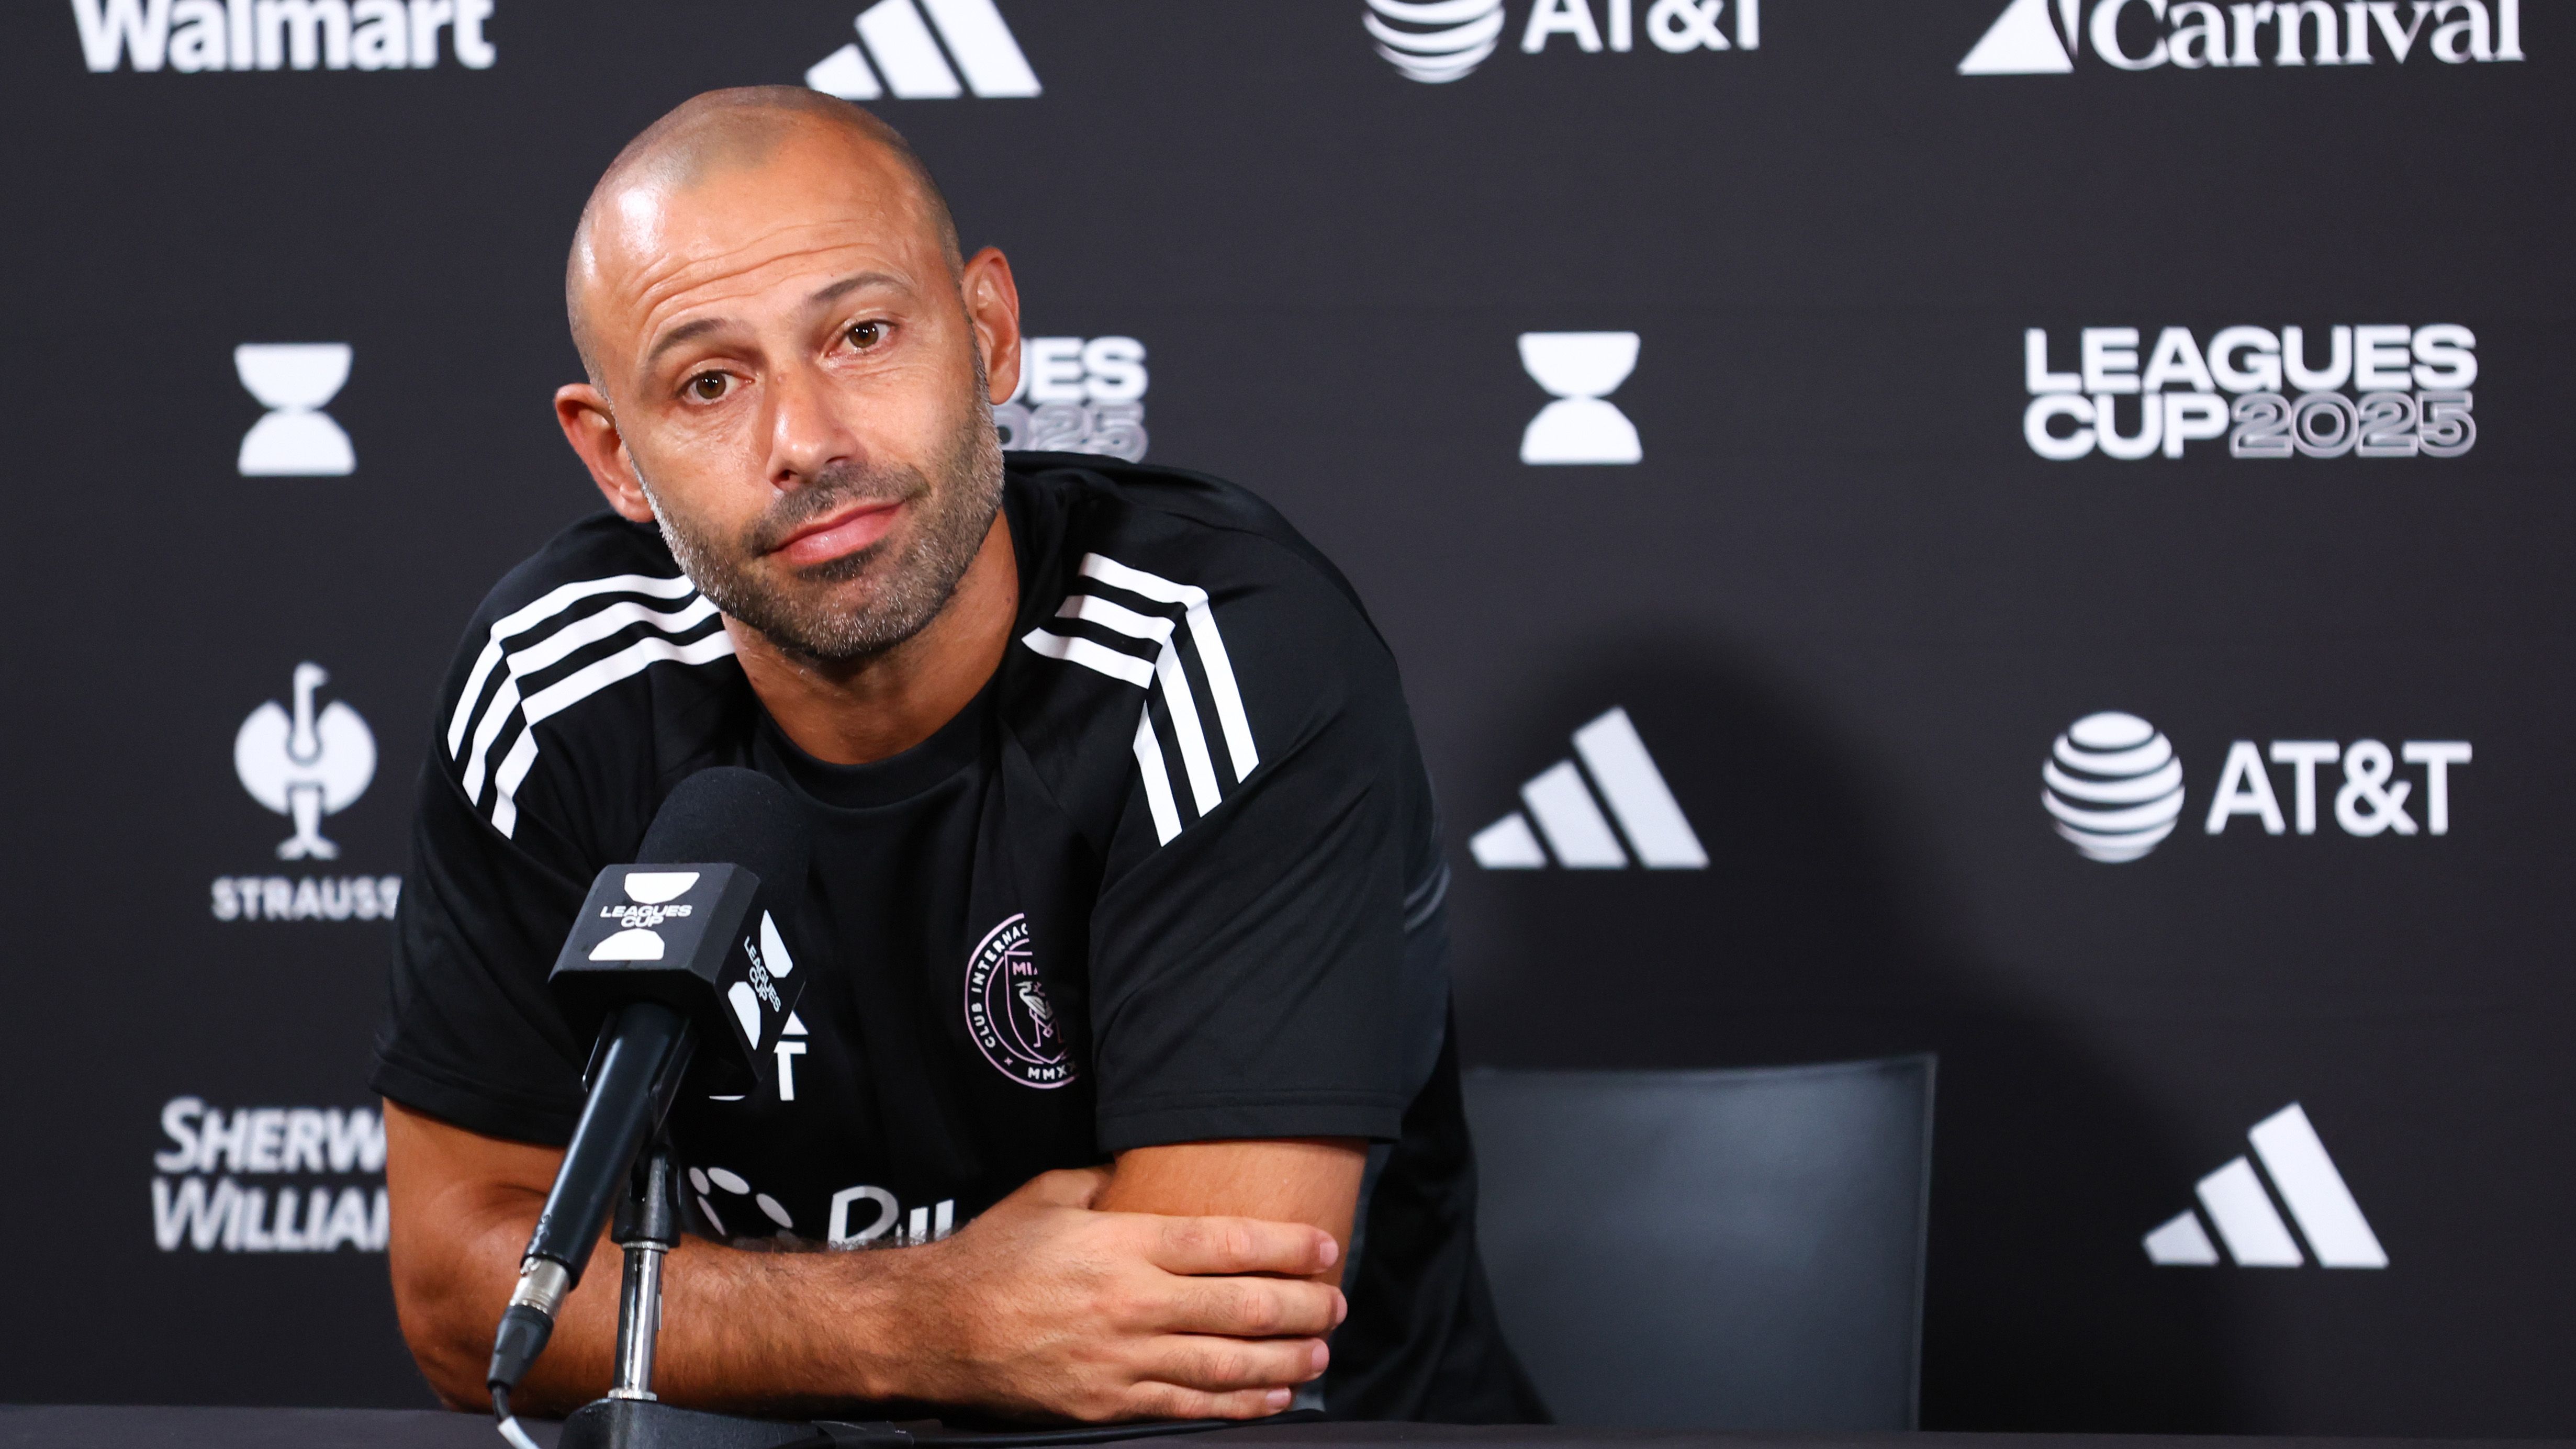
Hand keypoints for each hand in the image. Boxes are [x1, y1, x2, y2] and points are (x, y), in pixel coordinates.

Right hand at [882, 1167, 1346, 1421]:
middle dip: (1304, 1307)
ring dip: (1285, 1359)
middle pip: (1243, 1306)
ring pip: (1228, 1364)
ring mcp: (1122, 1359)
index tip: (1325, 1247)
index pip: (1228, 1241)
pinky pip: (1191, 1406)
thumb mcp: (1048, 1196)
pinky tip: (1272, 1395)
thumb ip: (1107, 1183)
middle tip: (1337, 1304)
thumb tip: (1145, 1170)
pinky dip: (1240, 1404)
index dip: (1287, 1245)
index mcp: (1122, 1242)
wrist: (931, 1328)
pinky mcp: (1108, 1403)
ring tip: (1320, 1352)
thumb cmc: (990, 1257)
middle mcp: (1131, 1301)